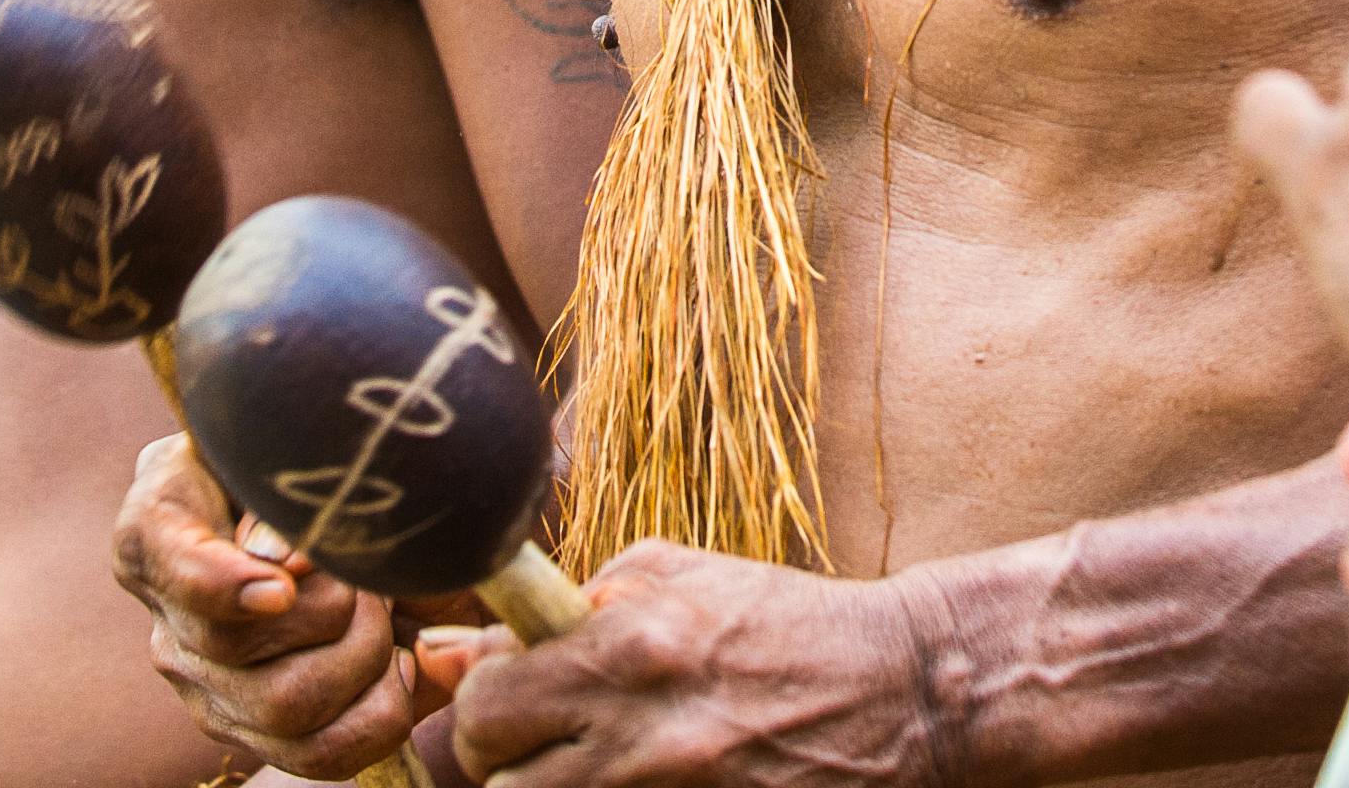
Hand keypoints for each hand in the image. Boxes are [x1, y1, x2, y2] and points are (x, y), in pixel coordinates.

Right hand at [114, 436, 445, 775]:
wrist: (347, 516)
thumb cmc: (309, 463)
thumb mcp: (292, 442)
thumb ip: (280, 484)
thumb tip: (281, 560)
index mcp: (154, 533)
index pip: (162, 563)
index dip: (220, 582)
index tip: (281, 584)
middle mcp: (170, 627)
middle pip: (237, 645)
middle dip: (333, 603)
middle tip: (366, 569)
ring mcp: (212, 693)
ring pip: (288, 707)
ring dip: (364, 653)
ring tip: (381, 609)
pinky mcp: (263, 736)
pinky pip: (321, 755)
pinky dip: (381, 712)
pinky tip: (397, 664)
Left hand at [429, 541, 947, 787]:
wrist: (899, 691)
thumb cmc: (782, 624)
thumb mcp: (680, 580)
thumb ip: (565, 610)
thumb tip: (449, 650)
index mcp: (631, 652)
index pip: (488, 704)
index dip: (484, 706)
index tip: (510, 699)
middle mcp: (643, 736)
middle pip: (499, 784)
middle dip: (504, 763)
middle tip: (541, 746)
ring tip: (589, 766)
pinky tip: (644, 783)